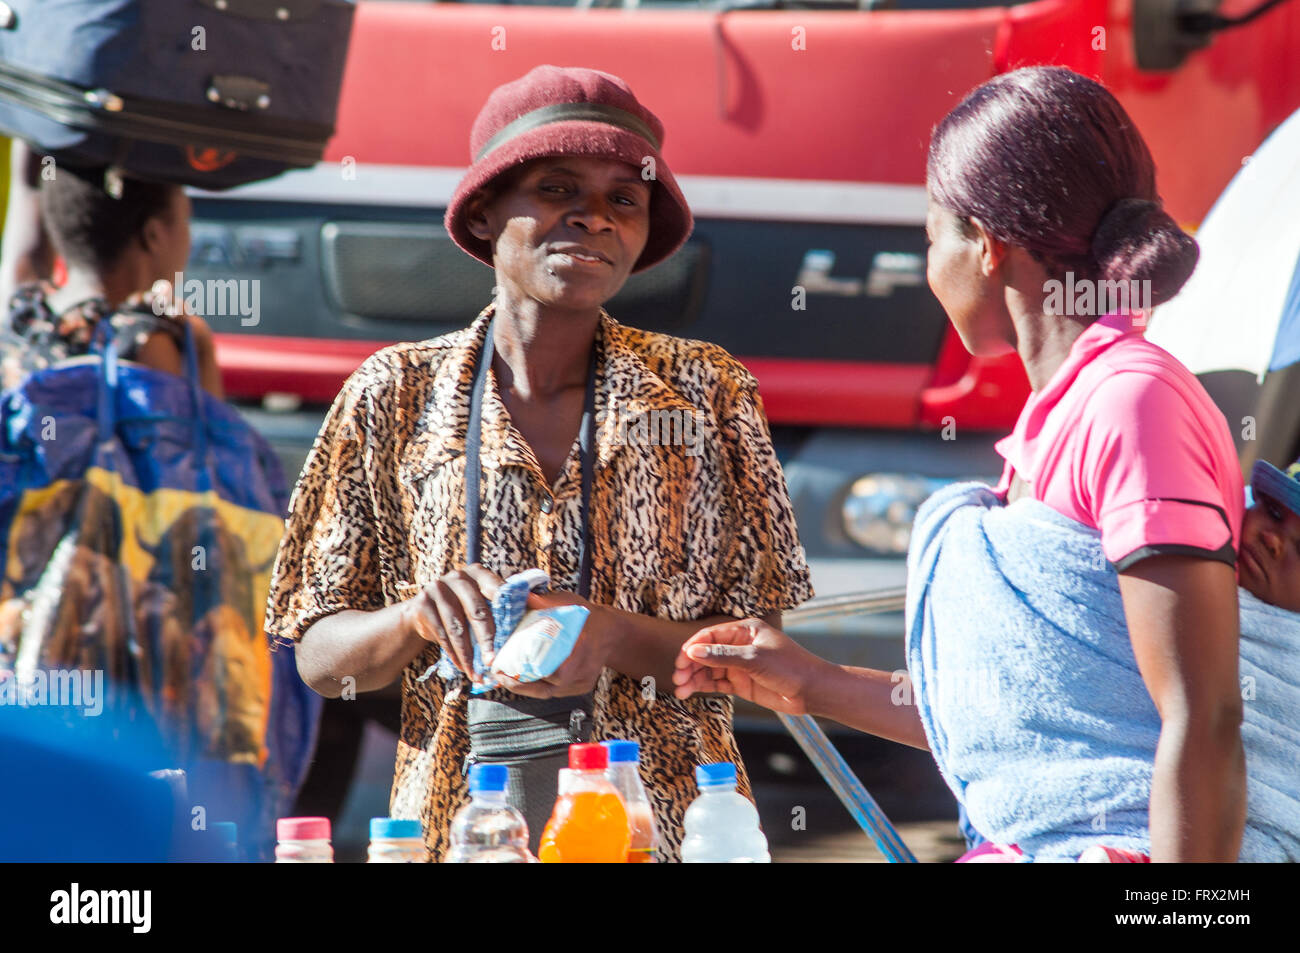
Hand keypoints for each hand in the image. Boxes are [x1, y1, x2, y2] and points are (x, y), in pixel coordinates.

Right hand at [405, 564, 503, 684]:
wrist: (423, 612)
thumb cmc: (464, 608)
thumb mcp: (482, 601)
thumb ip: (503, 605)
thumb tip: (537, 609)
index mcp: (479, 573)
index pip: (497, 590)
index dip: (507, 612)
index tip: (515, 633)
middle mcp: (458, 576)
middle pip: (477, 611)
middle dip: (487, 640)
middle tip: (494, 662)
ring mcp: (438, 588)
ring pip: (457, 627)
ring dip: (468, 654)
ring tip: (477, 673)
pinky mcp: (423, 604)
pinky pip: (441, 634)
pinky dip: (453, 654)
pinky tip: (462, 667)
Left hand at [494, 590, 607, 698]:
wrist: (611, 632)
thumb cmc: (587, 616)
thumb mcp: (566, 602)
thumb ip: (543, 601)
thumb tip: (520, 595)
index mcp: (579, 646)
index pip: (548, 669)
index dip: (522, 673)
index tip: (502, 668)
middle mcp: (582, 669)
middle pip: (545, 687)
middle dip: (519, 683)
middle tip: (498, 675)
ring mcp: (582, 682)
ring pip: (548, 692)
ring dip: (525, 687)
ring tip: (505, 678)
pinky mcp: (581, 687)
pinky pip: (555, 692)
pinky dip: (537, 687)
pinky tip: (522, 680)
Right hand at [671, 618, 819, 715]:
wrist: (812, 691)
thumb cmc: (790, 667)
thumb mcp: (755, 658)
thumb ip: (723, 656)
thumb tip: (694, 651)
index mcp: (745, 630)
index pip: (711, 635)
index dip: (694, 647)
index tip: (681, 660)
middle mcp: (740, 646)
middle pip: (707, 653)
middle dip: (690, 664)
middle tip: (678, 677)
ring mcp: (740, 665)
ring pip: (710, 669)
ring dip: (694, 677)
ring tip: (680, 689)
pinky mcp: (742, 683)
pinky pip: (717, 682)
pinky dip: (704, 686)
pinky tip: (691, 691)